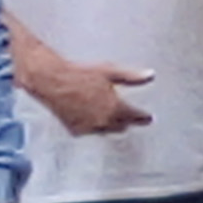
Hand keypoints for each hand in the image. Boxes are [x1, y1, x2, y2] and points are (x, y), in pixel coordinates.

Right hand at [23, 51, 153, 136]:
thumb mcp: (110, 72)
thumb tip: (150, 75)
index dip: (143, 117)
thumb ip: (132, 76)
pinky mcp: (76, 130)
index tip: (148, 118)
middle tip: (130, 117)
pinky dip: (94, 126)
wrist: (52, 81)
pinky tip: (93, 119)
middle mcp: (104, 121)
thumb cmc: (80, 74)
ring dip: (111, 124)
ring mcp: (90, 127)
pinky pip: (90, 131)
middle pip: (122, 126)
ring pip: (107, 130)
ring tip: (111, 117)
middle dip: (127, 121)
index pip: (135, 117)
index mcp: (115, 108)